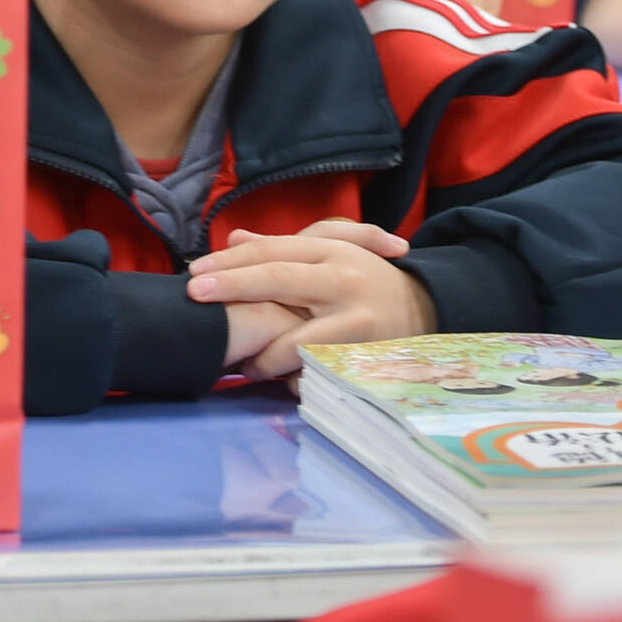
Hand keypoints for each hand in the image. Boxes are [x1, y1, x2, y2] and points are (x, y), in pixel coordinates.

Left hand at [189, 221, 433, 374]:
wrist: (426, 308)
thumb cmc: (365, 280)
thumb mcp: (329, 253)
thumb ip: (284, 247)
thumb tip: (233, 239)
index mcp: (329, 250)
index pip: (271, 251)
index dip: (230, 261)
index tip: (195, 274)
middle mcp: (341, 277)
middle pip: (277, 279)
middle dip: (232, 287)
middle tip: (195, 296)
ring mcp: (354, 316)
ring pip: (294, 335)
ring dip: (261, 354)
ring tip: (243, 363)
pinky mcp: (363, 351)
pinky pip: (316, 368)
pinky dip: (293, 377)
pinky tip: (278, 382)